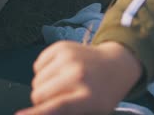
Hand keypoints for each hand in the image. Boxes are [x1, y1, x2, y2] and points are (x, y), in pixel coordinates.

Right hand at [16, 41, 142, 114]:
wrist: (116, 65)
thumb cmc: (102, 94)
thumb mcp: (92, 112)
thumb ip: (66, 113)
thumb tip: (36, 112)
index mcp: (88, 97)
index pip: (56, 106)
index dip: (36, 113)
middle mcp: (78, 75)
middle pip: (40, 94)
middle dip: (42, 101)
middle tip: (58, 98)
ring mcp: (70, 58)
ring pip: (36, 81)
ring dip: (43, 86)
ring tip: (62, 84)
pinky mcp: (63, 46)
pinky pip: (37, 65)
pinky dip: (44, 71)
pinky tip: (60, 72)